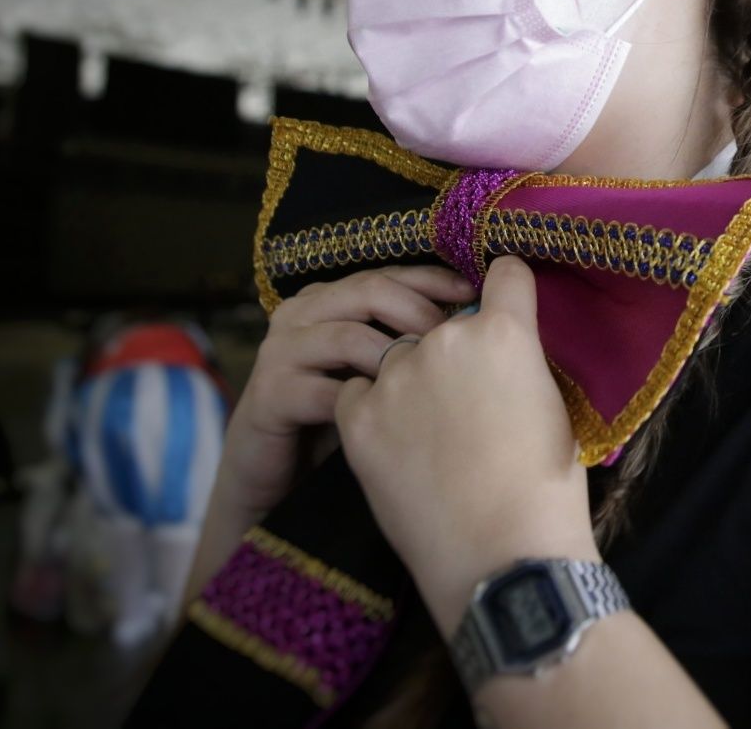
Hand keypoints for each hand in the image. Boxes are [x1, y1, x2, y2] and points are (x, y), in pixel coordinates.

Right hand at [215, 266, 474, 518]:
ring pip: (348, 336)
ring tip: (433, 385)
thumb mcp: (380, 372)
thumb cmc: (344, 418)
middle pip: (369, 291)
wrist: (279, 476)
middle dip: (420, 313)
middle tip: (456, 345)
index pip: (389, 274)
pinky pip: (324, 391)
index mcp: (332, 298)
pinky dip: (366, 405)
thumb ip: (413, 342)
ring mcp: (280, 351)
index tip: (475, 293)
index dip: (434, 280)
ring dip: (396, 360)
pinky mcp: (268, 395)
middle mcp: (301, 313)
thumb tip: (482, 320)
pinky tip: (398, 423)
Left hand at [336, 256, 598, 638]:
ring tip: (426, 433)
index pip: (506, 273)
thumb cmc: (545, 488)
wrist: (499, 554)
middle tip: (464, 401)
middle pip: (442, 324)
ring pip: (395, 357)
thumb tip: (506, 360)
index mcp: (504, 333)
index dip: (506, 289)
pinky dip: (371, 412)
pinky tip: (396, 448)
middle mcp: (444, 340)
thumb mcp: (552, 407)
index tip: (502, 303)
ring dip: (409, 381)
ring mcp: (395, 378)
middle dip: (453, 352)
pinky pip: (356, 393)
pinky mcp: (357, 418)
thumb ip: (522, 366)